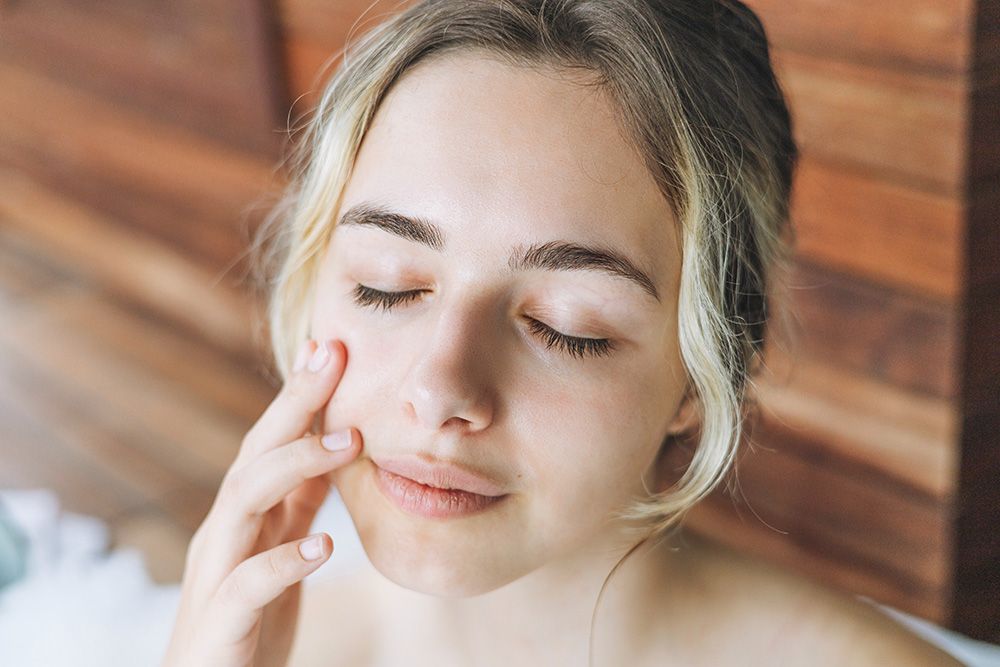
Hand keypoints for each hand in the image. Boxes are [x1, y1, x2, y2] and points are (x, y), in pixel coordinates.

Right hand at [161, 338, 360, 666]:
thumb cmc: (247, 622)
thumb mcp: (281, 550)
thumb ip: (299, 503)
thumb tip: (334, 448)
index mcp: (245, 516)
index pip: (272, 442)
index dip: (301, 394)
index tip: (334, 345)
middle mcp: (225, 534)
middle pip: (255, 453)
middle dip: (295, 403)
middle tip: (337, 357)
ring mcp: (217, 575)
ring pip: (242, 501)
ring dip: (295, 463)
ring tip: (349, 441)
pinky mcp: (221, 624)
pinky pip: (248, 585)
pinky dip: (285, 562)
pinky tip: (325, 547)